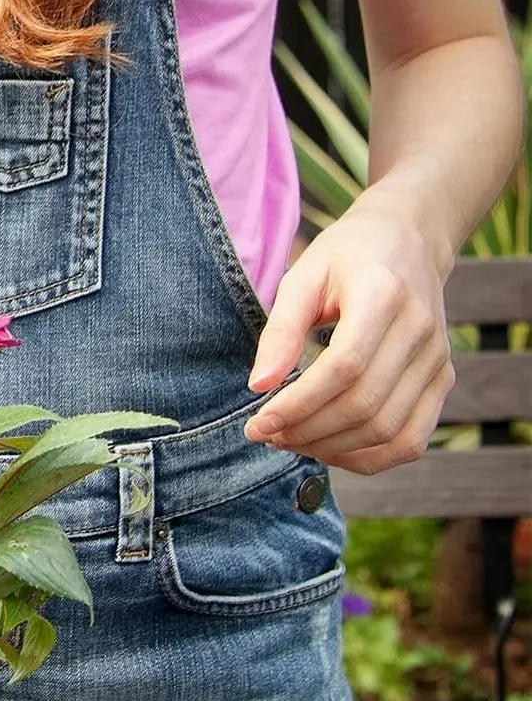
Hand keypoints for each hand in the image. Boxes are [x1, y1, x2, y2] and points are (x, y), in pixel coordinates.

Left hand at [243, 200, 455, 473]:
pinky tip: (328, 449)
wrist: (408, 241)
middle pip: (365, 405)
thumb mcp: (303, 276)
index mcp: (383, 296)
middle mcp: (420, 332)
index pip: (344, 367)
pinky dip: (369, 458)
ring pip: (388, 431)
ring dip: (332, 449)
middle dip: (307, 431)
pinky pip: (412, 440)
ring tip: (288, 441)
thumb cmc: (345, 257)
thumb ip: (281, 330)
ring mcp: (437, 360)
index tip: (258, 422)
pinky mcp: (443, 381)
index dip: (299, 404)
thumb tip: (258, 386)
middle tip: (264, 434)